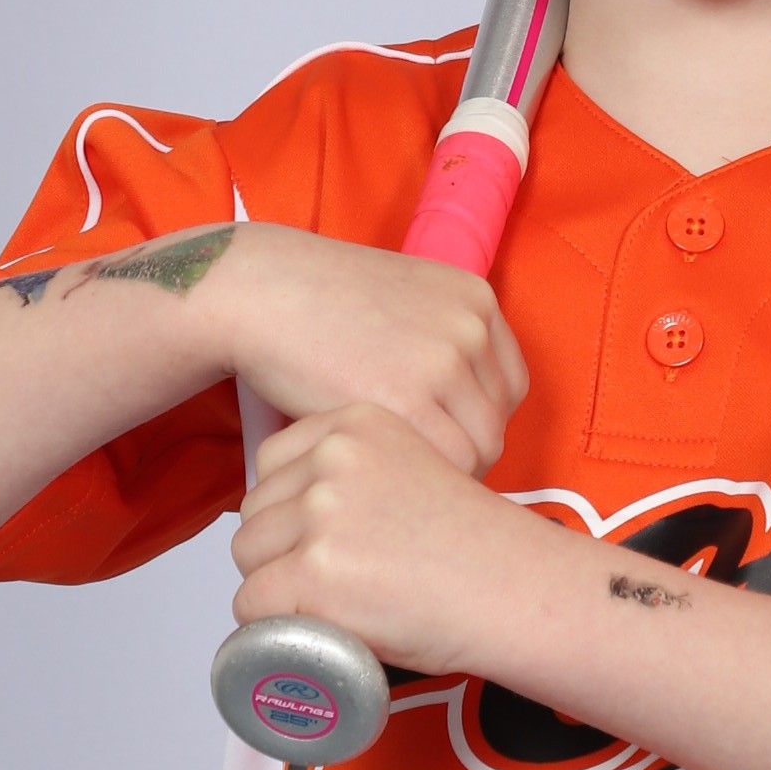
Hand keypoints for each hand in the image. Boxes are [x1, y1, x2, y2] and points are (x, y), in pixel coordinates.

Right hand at [219, 230, 526, 473]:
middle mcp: (471, 327)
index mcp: (475, 300)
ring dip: (441, 471)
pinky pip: (447, 464)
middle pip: (496, 422)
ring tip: (396, 472)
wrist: (262, 291)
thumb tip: (463, 411)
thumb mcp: (404, 303)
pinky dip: (421, 478)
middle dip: (461, 453)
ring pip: (479, 451)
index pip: (509, 386)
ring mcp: (444, 362)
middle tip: (413, 467)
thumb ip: (442, 344)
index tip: (444, 441)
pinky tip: (384, 473)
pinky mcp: (408, 399)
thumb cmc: (316, 305)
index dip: (477, 422)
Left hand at [230, 405, 552, 671]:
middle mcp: (334, 459)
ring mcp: (322, 514)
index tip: (315, 536)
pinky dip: (274, 626)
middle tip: (333, 580)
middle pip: (256, 512)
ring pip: (248, 557)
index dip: (288, 508)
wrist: (517, 589)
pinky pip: (252, 605)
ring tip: (333, 604)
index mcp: (358, 425)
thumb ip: (355, 474)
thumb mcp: (414, 467)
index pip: (273, 462)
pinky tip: (320, 628)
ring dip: (276, 588)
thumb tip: (296, 512)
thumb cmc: (477, 545)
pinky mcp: (315, 572)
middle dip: (280, 551)